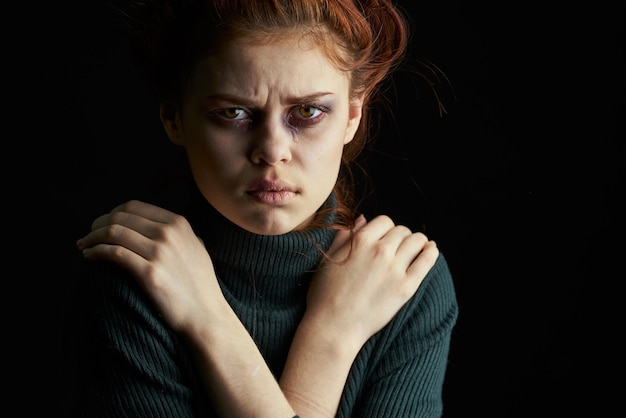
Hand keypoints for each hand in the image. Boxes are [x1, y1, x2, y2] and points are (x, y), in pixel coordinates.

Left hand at [76, 200, 224, 331]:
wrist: (206, 314)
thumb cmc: (200, 285)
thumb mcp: (196, 248)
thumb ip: (180, 234)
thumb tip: (159, 226)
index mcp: (179, 224)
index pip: (134, 207)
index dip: (112, 213)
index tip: (102, 224)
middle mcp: (169, 234)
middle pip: (120, 217)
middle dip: (98, 224)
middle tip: (88, 235)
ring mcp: (160, 253)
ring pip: (113, 233)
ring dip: (92, 237)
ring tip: (84, 245)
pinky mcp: (149, 273)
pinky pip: (114, 253)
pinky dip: (97, 252)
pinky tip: (90, 257)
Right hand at [305, 214, 437, 343]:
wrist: (334, 326)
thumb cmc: (325, 294)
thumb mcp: (329, 258)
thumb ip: (345, 236)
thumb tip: (362, 220)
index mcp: (360, 241)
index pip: (384, 221)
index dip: (385, 229)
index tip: (385, 238)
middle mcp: (379, 250)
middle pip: (401, 231)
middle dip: (400, 237)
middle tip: (399, 247)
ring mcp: (394, 269)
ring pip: (417, 241)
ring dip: (418, 242)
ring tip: (417, 247)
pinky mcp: (406, 287)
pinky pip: (427, 261)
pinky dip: (431, 252)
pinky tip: (431, 250)